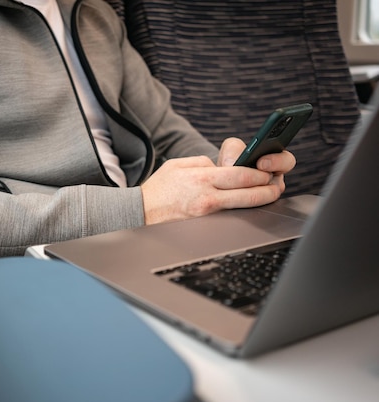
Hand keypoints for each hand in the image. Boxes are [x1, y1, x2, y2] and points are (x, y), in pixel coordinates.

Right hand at [141, 137, 294, 224]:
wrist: (139, 212)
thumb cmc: (158, 188)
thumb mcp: (177, 165)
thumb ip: (201, 162)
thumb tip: (220, 167)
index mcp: (202, 177)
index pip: (241, 174)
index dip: (260, 174)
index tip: (267, 171)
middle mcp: (207, 196)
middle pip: (249, 193)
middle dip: (268, 189)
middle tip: (275, 185)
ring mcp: (207, 214)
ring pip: (243, 207)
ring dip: (260, 201)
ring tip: (268, 195)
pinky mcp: (204, 225)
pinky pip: (229, 216)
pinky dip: (241, 211)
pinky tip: (247, 207)